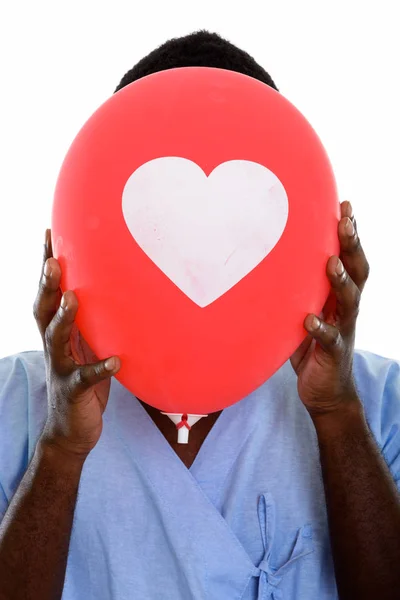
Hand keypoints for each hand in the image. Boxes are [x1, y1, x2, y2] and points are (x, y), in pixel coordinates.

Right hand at [34, 230, 119, 458]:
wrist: (72, 430)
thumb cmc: (82, 381)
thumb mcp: (86, 347)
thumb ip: (92, 323)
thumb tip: (111, 292)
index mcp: (58, 331)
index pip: (50, 293)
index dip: (46, 265)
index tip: (49, 234)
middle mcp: (54, 346)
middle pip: (44, 310)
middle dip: (47, 284)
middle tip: (53, 261)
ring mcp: (60, 368)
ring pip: (56, 339)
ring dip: (64, 318)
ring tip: (74, 298)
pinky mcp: (73, 391)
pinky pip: (85, 378)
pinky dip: (99, 369)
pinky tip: (115, 361)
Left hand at [290, 201, 368, 418]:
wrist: (326, 392)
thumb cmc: (311, 346)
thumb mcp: (305, 312)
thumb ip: (297, 290)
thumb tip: (269, 262)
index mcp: (339, 295)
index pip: (350, 258)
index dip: (350, 233)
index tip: (345, 204)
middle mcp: (346, 308)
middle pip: (357, 271)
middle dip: (352, 245)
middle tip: (346, 221)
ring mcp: (343, 330)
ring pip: (350, 301)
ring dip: (341, 281)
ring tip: (331, 263)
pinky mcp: (334, 354)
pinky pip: (329, 340)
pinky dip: (319, 329)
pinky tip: (308, 319)